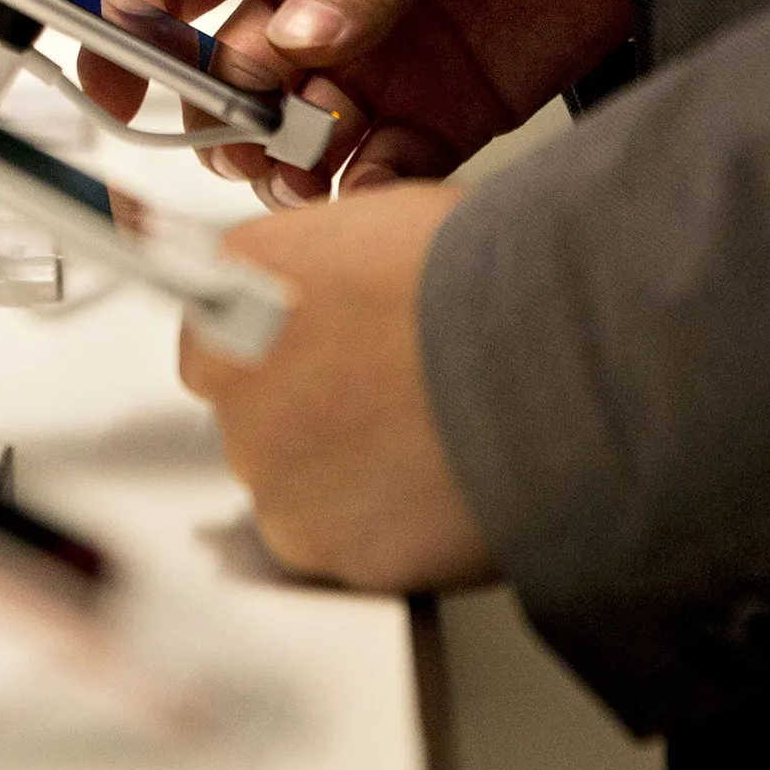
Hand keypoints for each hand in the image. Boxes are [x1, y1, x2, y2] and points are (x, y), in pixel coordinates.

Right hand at [83, 0, 632, 208]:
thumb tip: (300, 42)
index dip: (131, 31)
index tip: (125, 84)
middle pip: (225, 78)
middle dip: (230, 112)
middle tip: (267, 119)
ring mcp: (369, 58)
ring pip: (289, 138)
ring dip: (290, 162)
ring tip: (318, 155)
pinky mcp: (435, 109)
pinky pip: (376, 170)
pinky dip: (369, 191)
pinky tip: (379, 183)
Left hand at [183, 181, 495, 591]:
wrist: (547, 354)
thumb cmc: (491, 275)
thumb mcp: (392, 225)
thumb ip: (332, 271)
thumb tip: (340, 297)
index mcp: (240, 278)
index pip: (222, 328)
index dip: (285, 349)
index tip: (327, 357)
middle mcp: (232, 376)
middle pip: (255, 412)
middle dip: (314, 414)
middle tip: (396, 402)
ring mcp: (266, 467)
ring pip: (293, 486)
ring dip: (346, 476)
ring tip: (430, 447)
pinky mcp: (312, 543)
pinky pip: (338, 544)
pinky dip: (382, 530)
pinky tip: (438, 491)